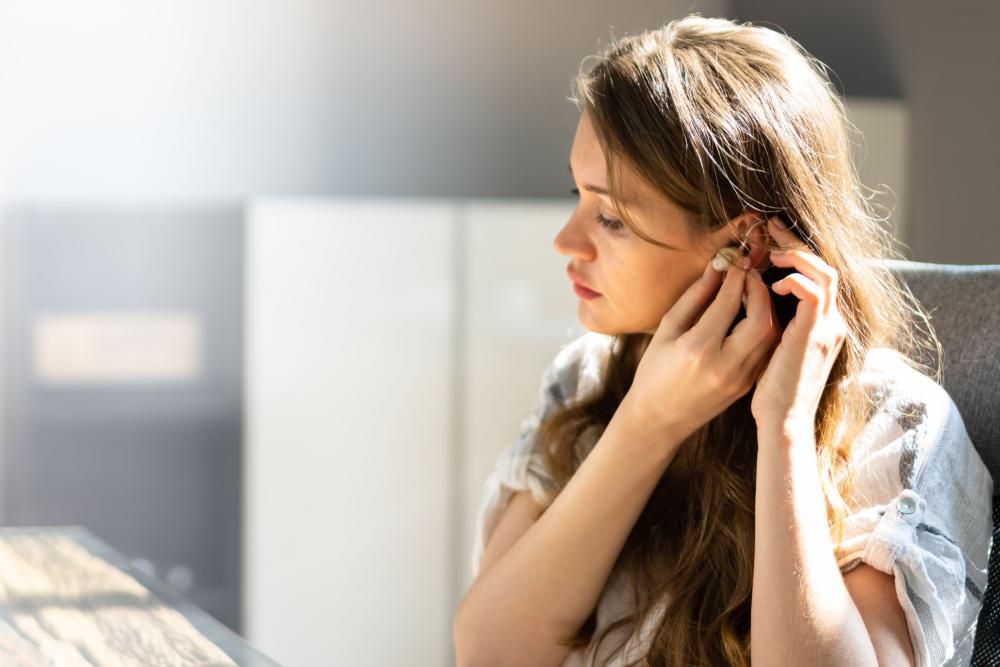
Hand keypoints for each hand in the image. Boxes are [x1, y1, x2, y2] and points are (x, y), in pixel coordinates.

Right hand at [620, 245, 781, 443]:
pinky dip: (765, 326)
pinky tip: (753, 314)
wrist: (659, 420)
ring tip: (751, 291)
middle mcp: (724, 365)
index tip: (736, 257)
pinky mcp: (747, 385)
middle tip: (749, 273)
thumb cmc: (654, 371)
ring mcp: (740, 378)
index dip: (735, 275)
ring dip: (766, 307)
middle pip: (760, 319)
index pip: (727, 302)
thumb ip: (694, 297)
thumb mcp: (666, 330)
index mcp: (697, 349)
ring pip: (769, 335)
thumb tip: (717, 267)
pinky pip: (765, 349)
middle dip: (759, 290)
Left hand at [750, 216, 847, 435]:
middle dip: (796, 243)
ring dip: (796, 255)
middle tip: (770, 228)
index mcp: (820, 324)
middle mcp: (829, 321)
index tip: (770, 239)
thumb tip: (754, 295)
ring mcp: (826, 327)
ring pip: (823, 271)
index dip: (795, 253)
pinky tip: (772, 282)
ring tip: (770, 251)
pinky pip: (814, 291)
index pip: (815, 275)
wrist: (781, 422)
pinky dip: (794, 278)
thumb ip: (771, 321)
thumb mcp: (772, 348)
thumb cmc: (771, 391)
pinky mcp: (814, 334)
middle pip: (823, 265)